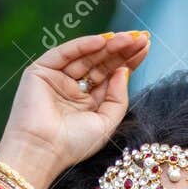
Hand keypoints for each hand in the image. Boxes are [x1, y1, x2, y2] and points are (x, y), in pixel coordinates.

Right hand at [0, 30, 151, 188]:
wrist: (42, 151)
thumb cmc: (73, 145)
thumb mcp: (106, 124)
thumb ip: (118, 98)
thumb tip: (124, 70)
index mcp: (89, 102)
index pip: (111, 75)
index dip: (128, 60)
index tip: (145, 46)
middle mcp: (74, 87)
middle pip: (102, 62)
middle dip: (122, 49)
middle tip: (141, 37)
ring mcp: (58, 77)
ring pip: (87, 55)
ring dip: (108, 45)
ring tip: (128, 38)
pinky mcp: (42, 70)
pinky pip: (66, 52)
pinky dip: (84, 45)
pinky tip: (104, 40)